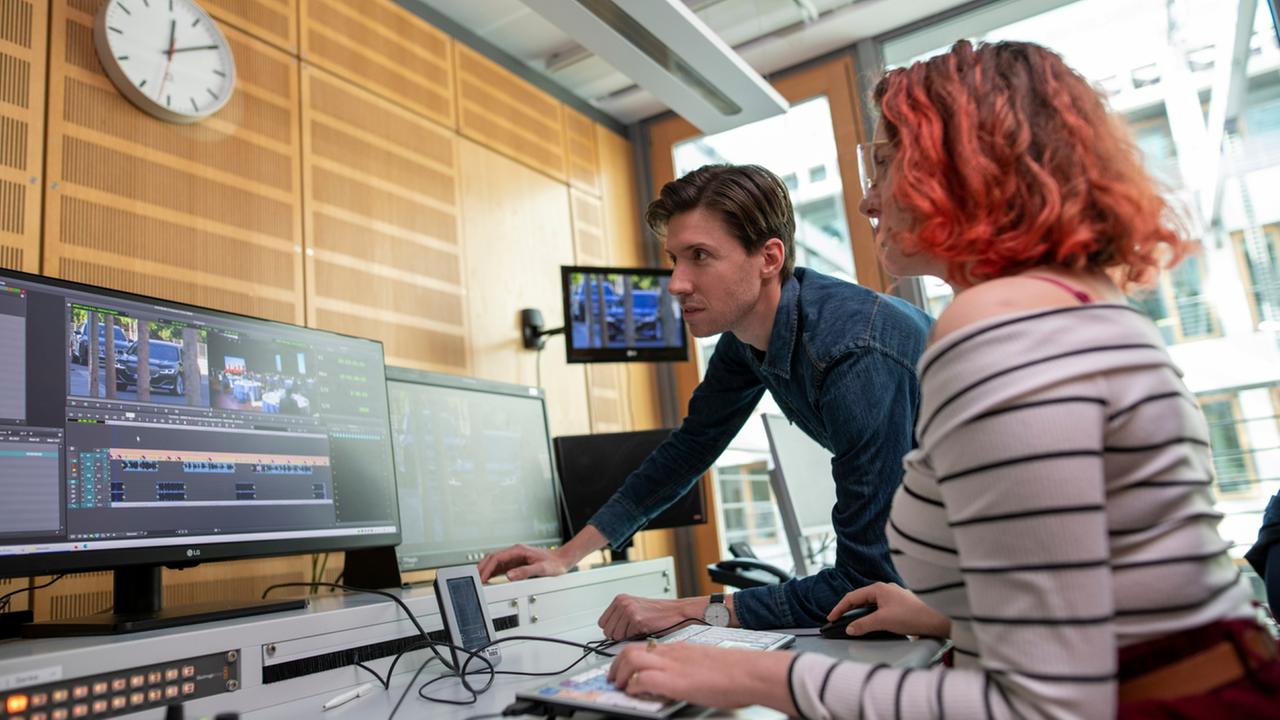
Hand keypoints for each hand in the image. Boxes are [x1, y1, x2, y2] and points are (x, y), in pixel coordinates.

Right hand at [476, 544, 568, 582]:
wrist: (562, 560)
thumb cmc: (554, 563)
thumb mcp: (541, 569)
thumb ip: (525, 572)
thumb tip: (509, 576)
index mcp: (518, 550)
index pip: (497, 558)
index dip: (487, 568)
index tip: (482, 577)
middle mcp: (515, 552)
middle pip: (492, 557)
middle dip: (482, 568)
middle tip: (475, 579)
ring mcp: (515, 557)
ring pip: (495, 561)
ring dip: (486, 569)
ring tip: (479, 580)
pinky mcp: (516, 563)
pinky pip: (501, 566)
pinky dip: (493, 572)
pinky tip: (489, 578)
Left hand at [597, 595, 701, 640]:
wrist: (677, 612)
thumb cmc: (659, 613)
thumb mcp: (635, 608)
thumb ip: (620, 617)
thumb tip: (607, 631)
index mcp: (620, 599)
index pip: (602, 622)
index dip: (612, 630)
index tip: (621, 631)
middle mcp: (623, 603)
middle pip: (607, 631)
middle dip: (618, 635)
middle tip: (632, 632)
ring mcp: (629, 610)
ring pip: (616, 636)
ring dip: (627, 637)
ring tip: (639, 630)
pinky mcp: (637, 620)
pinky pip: (628, 637)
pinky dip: (636, 637)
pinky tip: (645, 630)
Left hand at [607, 643, 796, 713]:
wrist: (751, 672)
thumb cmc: (737, 671)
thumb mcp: (706, 663)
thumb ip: (690, 666)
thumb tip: (684, 678)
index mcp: (680, 649)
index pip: (644, 648)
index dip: (629, 659)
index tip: (625, 669)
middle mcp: (672, 653)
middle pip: (631, 650)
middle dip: (616, 665)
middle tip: (614, 678)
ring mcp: (673, 665)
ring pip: (631, 659)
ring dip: (620, 674)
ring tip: (620, 686)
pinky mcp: (676, 681)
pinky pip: (643, 679)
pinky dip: (634, 687)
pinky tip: (636, 693)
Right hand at [827, 582, 950, 637]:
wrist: (934, 622)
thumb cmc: (910, 617)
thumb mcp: (882, 621)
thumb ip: (863, 624)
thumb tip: (849, 629)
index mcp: (878, 588)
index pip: (852, 597)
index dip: (839, 608)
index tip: (831, 617)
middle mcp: (885, 589)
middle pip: (860, 599)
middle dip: (848, 610)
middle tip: (838, 621)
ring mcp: (893, 596)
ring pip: (870, 604)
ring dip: (860, 613)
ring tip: (851, 623)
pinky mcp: (899, 605)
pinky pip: (879, 608)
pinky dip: (870, 615)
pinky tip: (870, 623)